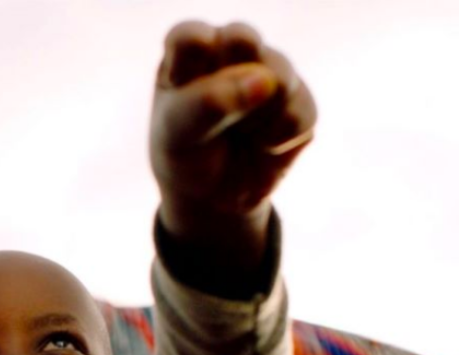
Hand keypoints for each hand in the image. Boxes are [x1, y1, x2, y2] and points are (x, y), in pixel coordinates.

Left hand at [150, 21, 315, 258]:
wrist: (212, 195)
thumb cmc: (184, 153)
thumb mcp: (178, 133)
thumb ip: (209, 102)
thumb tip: (267, 80)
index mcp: (187, 52)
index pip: (190, 37)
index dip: (195, 58)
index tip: (191, 86)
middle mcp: (230, 50)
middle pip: (241, 38)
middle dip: (235, 75)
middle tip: (227, 108)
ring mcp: (270, 70)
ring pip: (279, 77)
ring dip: (256, 117)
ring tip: (239, 135)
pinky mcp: (299, 101)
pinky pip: (299, 114)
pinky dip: (277, 139)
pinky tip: (262, 146)